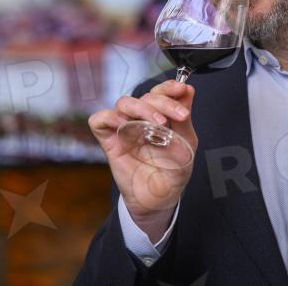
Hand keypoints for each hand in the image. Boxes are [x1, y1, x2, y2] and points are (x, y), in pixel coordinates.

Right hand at [88, 80, 196, 239]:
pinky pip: (99, 120)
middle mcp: (139, 119)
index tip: (182, 89)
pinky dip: (110, 117)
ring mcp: (123, 129)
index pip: (159, 92)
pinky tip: (126, 125)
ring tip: (158, 124)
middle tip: (179, 116)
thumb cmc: (173, 173)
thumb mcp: (186, 144)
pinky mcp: (109, 142)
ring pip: (124, 102)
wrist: (161, 200)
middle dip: (163, 102)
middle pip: (144, 96)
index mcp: (158, 117)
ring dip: (142, 108)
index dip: (169, 86)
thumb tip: (188, 90)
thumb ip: (184, 118)